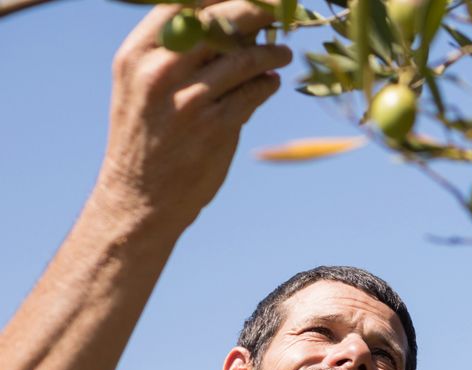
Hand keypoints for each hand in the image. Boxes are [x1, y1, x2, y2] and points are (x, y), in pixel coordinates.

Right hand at [92, 1, 291, 233]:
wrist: (140, 197)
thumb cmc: (146, 137)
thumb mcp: (142, 86)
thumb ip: (177, 55)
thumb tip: (232, 28)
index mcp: (138, 54)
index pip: (183, 3)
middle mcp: (161, 72)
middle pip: (218, 21)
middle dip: (254, 11)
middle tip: (276, 12)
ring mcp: (189, 101)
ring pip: (242, 59)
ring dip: (270, 52)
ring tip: (283, 53)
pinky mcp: (215, 129)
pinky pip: (253, 95)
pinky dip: (267, 85)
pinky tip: (272, 82)